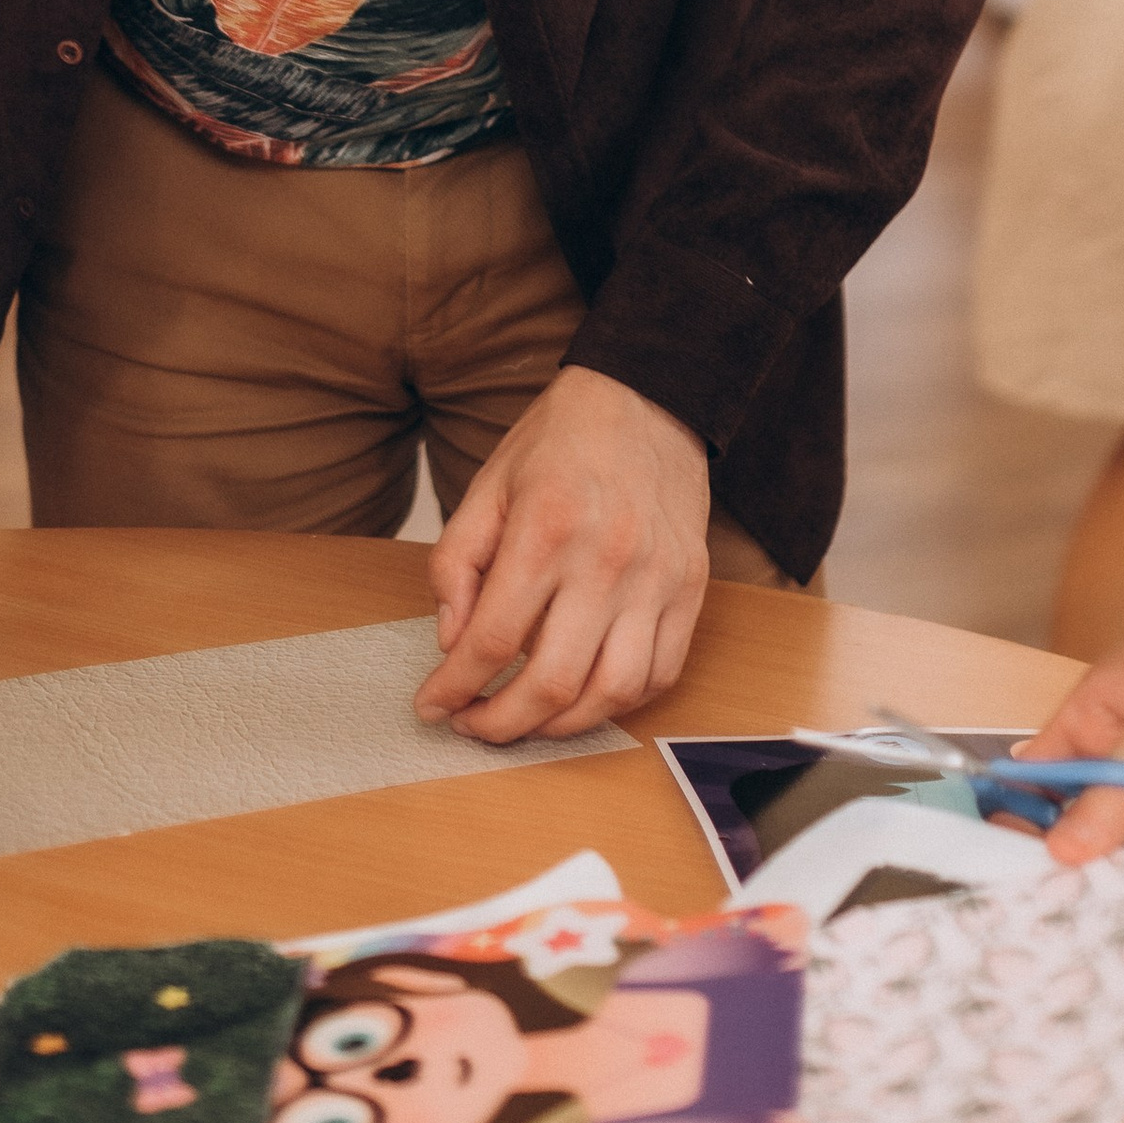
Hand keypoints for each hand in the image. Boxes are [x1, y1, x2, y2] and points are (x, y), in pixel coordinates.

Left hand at [415, 366, 710, 743]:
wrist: (648, 395)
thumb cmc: (562, 440)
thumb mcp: (488, 485)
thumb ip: (456, 564)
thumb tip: (453, 643)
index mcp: (547, 527)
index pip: (492, 638)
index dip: (454, 687)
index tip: (432, 705)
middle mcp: (608, 558)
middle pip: (552, 681)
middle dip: (501, 723)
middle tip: (473, 725)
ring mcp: (658, 578)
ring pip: (612, 693)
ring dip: (561, 727)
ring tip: (526, 721)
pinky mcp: (691, 588)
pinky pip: (660, 674)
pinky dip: (619, 703)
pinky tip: (584, 695)